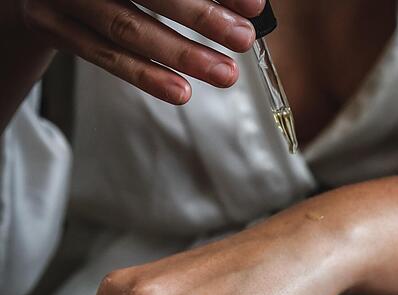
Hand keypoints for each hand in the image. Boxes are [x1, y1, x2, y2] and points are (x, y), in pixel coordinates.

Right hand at [18, 0, 265, 103]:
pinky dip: (144, 75)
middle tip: (244, 38)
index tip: (254, 4)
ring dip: (181, 54)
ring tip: (224, 73)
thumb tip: (247, 4)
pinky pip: (102, 55)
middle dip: (202, 17)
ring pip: (126, 28)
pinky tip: (180, 90)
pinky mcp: (51, 25)